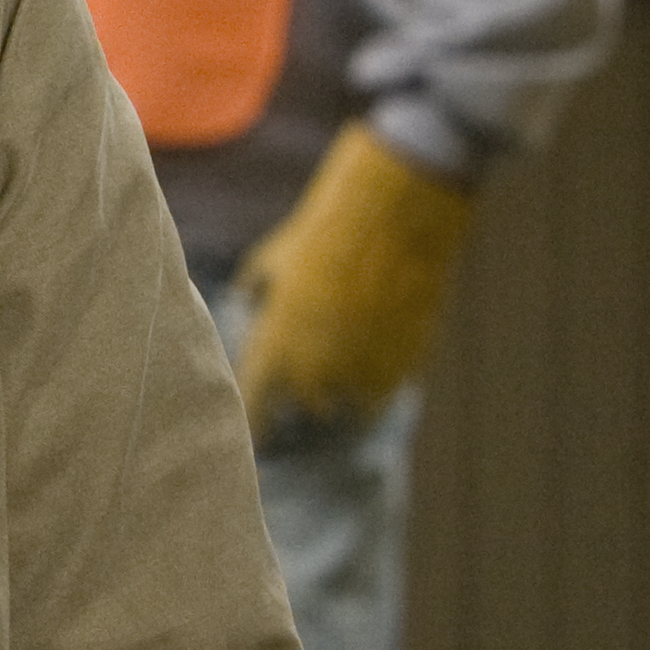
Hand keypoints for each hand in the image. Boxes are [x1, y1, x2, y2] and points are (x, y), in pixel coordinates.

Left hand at [230, 125, 472, 438]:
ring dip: (345, 397)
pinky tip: (374, 367)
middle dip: (303, 403)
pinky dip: (378, 385)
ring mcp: (363, 373)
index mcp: (274, 351)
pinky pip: (386, 392)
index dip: (258, 421)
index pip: (257, 410)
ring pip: (350, 408)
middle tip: (303, 395)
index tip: (258, 430)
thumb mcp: (272, 262)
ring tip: (343, 380)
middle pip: (307, 410)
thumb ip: (255, 293)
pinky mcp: (406, 366)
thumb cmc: (322, 234)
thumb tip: (243, 302)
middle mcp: (316, 373)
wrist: (391, 219)